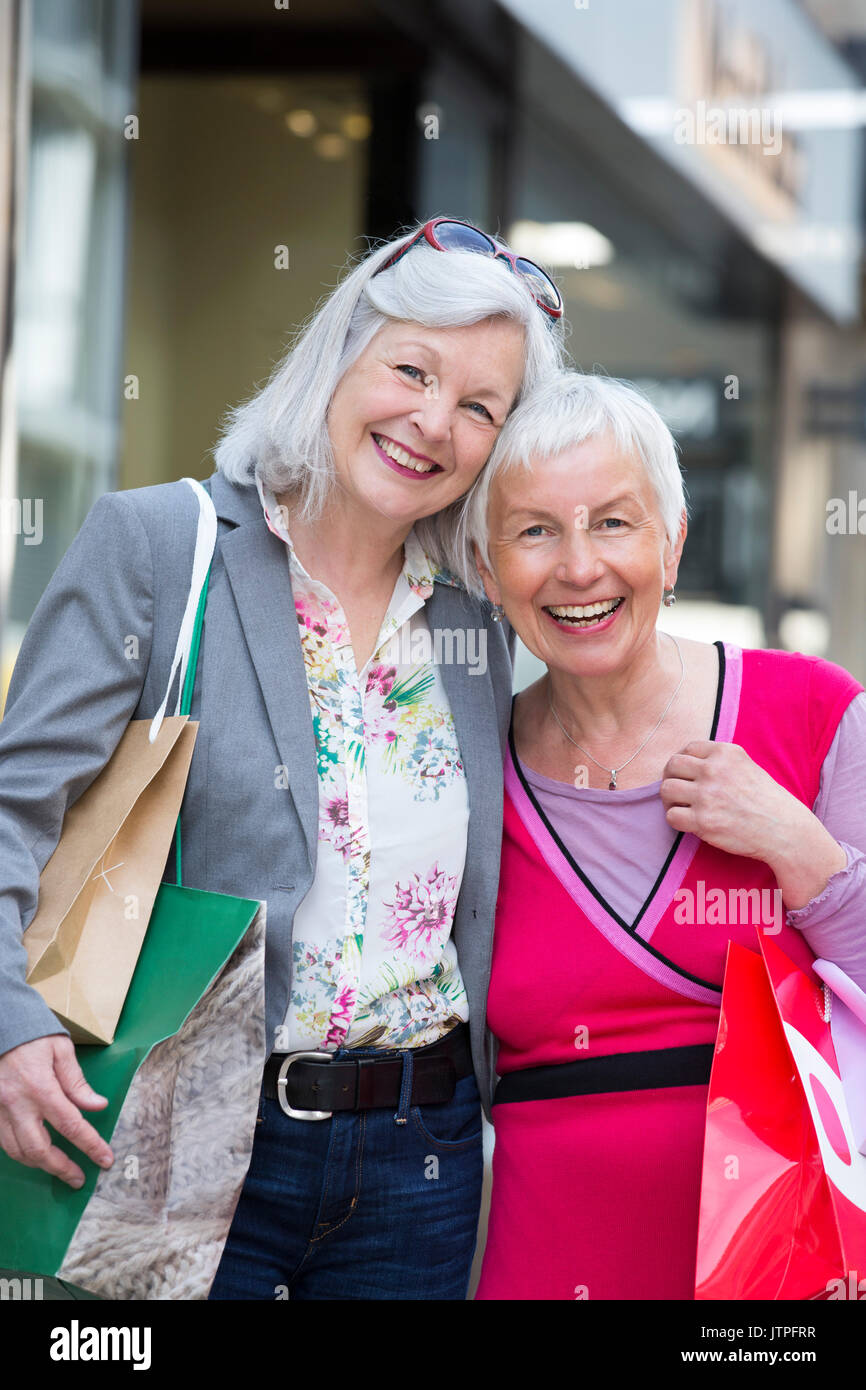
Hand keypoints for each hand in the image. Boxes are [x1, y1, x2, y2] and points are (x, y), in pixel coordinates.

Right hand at [0, 1035, 113, 1187]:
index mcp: (40, 1087)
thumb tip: (97, 1105)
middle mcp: (16, 1104)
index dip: (90, 1145)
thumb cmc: (31, 1033)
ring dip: (40, 1164)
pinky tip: (35, 1153)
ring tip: (59, 1168)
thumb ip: (77, 1081)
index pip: (71, 1125)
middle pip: (39, 1150)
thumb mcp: (60, 1049)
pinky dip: (21, 1152)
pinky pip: (4, 1142)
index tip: (105, 1159)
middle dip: (61, 1168)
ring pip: (17, 1151)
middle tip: (79, 1177)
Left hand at [660, 740, 846, 908]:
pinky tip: (690, 823)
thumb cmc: (767, 800)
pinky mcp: (703, 821)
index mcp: (726, 753)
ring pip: (666, 790)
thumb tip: (687, 763)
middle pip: (672, 766)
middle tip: (679, 792)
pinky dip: (676, 820)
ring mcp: (707, 795)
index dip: (683, 763)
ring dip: (670, 800)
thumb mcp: (747, 766)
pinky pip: (671, 816)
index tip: (687, 775)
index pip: (688, 748)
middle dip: (672, 778)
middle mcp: (714, 770)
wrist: (784, 830)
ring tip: (682, 808)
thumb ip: (719, 761)